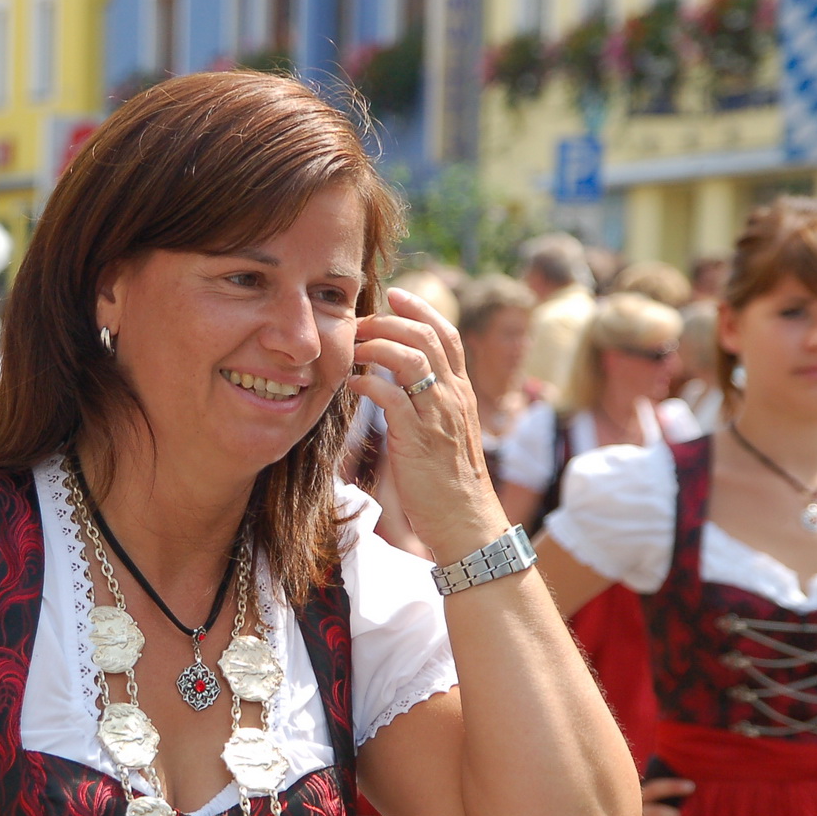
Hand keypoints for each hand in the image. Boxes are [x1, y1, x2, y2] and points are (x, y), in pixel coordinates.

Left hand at [349, 287, 505, 558]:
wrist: (465, 521)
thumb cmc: (447, 483)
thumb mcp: (444, 433)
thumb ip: (429, 405)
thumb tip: (398, 385)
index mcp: (461, 392)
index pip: (447, 334)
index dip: (421, 309)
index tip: (395, 294)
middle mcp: (454, 397)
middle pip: (426, 336)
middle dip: (389, 321)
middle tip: (360, 322)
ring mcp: (437, 416)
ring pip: (410, 358)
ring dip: (375, 346)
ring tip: (350, 348)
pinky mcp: (417, 437)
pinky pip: (390, 395)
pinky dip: (367, 382)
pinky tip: (351, 383)